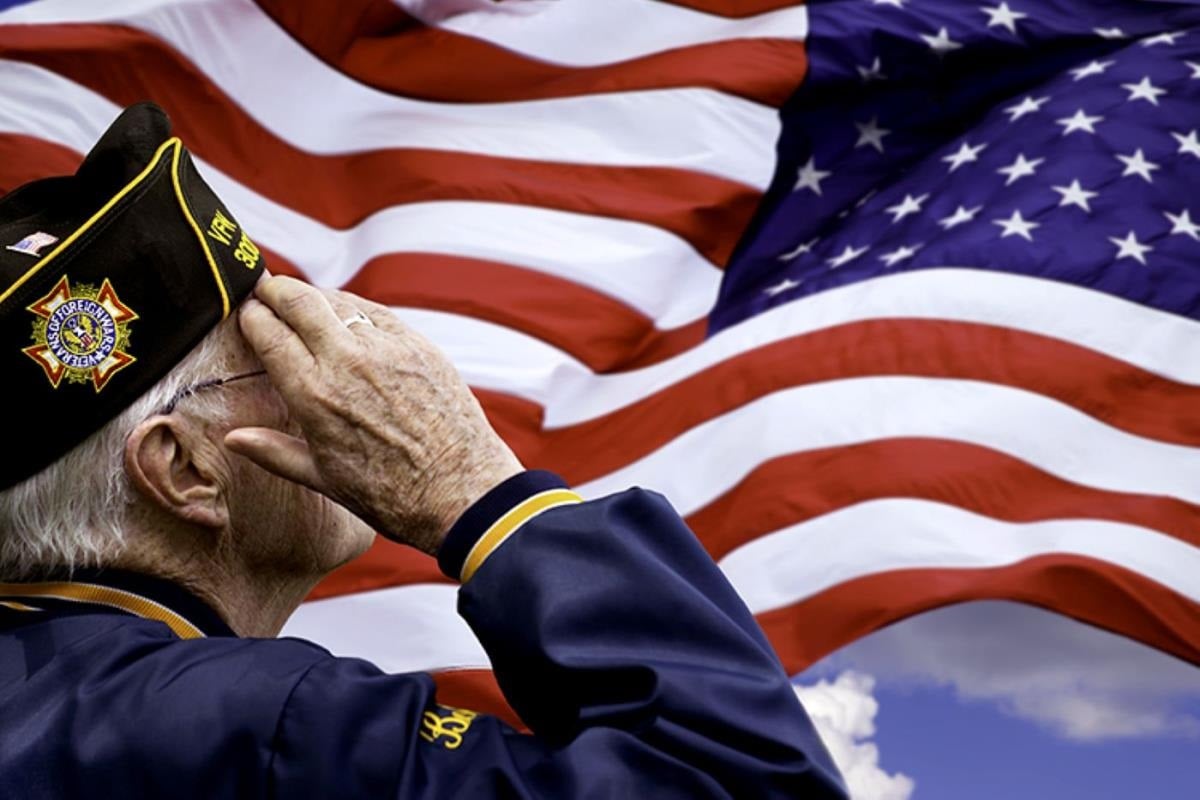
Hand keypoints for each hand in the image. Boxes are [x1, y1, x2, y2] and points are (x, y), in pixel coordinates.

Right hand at [224, 276, 523, 554]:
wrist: (463, 492)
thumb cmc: (391, 495)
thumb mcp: (324, 478)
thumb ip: (274, 452)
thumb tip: (234, 438)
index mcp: (313, 394)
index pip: (268, 331)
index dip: (251, 315)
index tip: (245, 313)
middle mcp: (347, 361)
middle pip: (299, 300)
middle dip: (275, 289)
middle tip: (265, 289)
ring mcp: (387, 348)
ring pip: (339, 300)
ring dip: (316, 297)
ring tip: (304, 303)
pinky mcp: (420, 345)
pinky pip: (377, 312)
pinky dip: (355, 309)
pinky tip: (348, 316)